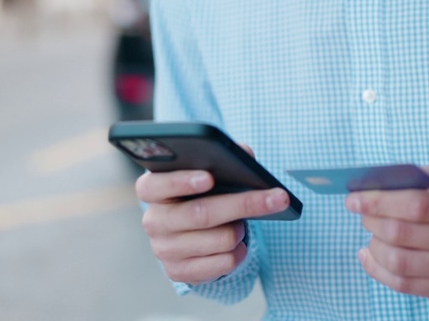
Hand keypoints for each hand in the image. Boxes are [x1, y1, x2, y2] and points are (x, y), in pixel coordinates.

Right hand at [136, 164, 289, 284]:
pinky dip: (239, 253)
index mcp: (152, 189)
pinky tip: (239, 245)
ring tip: (243, 224)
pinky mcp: (179, 272)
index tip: (209, 178)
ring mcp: (164, 250)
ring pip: (218, 240)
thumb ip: (224, 157)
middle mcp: (153, 221)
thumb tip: (245, 155)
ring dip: (240, 230)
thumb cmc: (203, 193)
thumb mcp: (209, 171)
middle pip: (199, 214)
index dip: (181, 182)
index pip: (154, 185)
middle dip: (242, 204)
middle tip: (276, 198)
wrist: (195, 231)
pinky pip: (222, 264)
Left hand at [346, 166, 428, 300]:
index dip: (380, 202)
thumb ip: (415, 180)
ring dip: (374, 245)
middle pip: (403, 234)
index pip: (417, 205)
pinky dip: (376, 269)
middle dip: (372, 221)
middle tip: (363, 214)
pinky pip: (402, 284)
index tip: (353, 199)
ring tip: (372, 233)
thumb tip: (372, 185)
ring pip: (399, 262)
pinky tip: (369, 254)